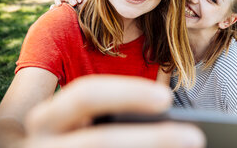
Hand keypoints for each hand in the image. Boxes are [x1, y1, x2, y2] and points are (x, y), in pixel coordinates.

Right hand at [24, 75, 204, 147]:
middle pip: (99, 141)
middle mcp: (41, 145)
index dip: (128, 94)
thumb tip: (162, 107)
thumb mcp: (77, 123)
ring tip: (191, 146)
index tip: (167, 98)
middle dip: (151, 140)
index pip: (86, 94)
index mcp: (49, 117)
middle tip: (195, 137)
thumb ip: (107, 112)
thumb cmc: (67, 138)